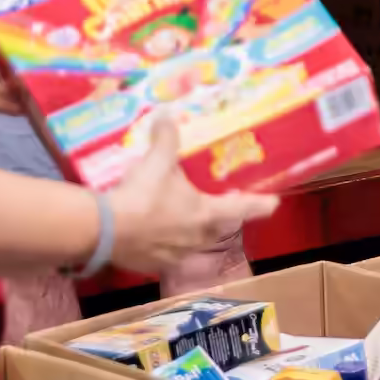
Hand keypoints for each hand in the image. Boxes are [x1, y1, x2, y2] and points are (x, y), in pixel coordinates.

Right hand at [104, 115, 277, 274]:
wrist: (105, 230)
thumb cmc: (141, 194)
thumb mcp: (156, 161)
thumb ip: (165, 138)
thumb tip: (167, 113)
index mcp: (204, 213)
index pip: (240, 208)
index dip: (259, 205)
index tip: (274, 203)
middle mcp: (195, 238)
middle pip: (215, 228)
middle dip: (218, 218)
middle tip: (216, 206)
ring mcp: (174, 255)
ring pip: (191, 244)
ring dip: (189, 231)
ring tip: (179, 218)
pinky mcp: (151, 265)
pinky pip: (164, 254)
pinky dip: (162, 243)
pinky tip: (150, 233)